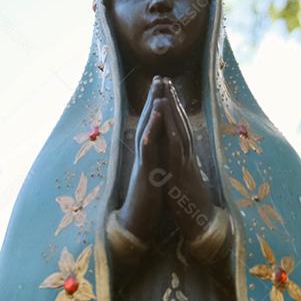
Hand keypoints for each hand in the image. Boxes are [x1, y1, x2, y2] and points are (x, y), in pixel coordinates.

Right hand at [116, 77, 168, 241]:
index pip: (153, 126)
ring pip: (146, 131)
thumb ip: (155, 160)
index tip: (164, 87)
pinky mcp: (145, 172)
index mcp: (148, 155)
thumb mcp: (154, 176)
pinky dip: (151, 131)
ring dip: (151, 110)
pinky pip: (148, 149)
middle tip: (159, 77)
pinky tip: (155, 117)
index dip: (157, 106)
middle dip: (154, 99)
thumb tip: (159, 149)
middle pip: (147, 122)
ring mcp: (143, 162)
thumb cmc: (146, 201)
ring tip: (157, 90)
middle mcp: (143, 155)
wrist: (136, 223)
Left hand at [159, 80, 215, 240]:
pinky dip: (172, 134)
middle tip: (166, 80)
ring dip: (173, 111)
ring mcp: (185, 165)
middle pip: (182, 124)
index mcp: (186, 158)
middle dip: (173, 101)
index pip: (181, 128)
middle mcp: (187, 157)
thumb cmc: (192, 206)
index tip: (168, 90)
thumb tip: (175, 156)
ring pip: (180, 132)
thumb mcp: (183, 180)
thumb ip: (179, 166)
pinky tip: (167, 121)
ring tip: (166, 91)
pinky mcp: (181, 175)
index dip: (174, 109)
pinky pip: (177, 152)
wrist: (203, 226)